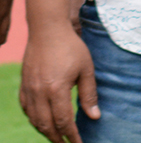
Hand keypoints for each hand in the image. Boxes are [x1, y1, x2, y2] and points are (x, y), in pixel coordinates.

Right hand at [20, 25, 99, 142]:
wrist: (47, 31)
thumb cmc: (71, 48)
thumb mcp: (86, 69)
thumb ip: (89, 94)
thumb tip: (94, 117)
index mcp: (56, 90)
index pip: (63, 121)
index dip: (71, 135)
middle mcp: (39, 93)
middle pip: (46, 125)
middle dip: (57, 138)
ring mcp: (28, 90)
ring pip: (34, 119)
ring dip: (45, 130)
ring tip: (57, 136)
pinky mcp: (23, 85)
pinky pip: (26, 109)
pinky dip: (34, 119)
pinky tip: (42, 121)